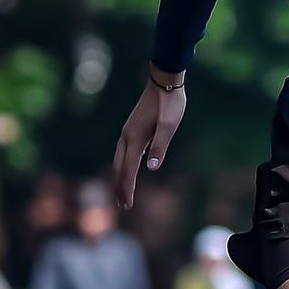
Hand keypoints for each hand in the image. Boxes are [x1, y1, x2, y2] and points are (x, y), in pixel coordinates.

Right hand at [112, 68, 186, 208]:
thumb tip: (151, 167)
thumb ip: (160, 146)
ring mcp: (127, 132)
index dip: (127, 189)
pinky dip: (122, 166)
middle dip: (120, 187)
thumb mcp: (169, 126)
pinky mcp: (131, 129)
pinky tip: (127, 170)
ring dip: (120, 178)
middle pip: (119, 168)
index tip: (127, 205)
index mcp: (135, 138)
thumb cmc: (169, 104)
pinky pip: (122, 153)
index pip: (128, 170)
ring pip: (118, 160)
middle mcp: (126, 137)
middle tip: (123, 207)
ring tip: (122, 193)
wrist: (163, 81)